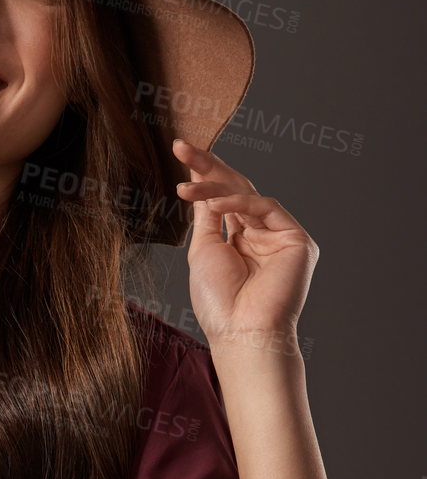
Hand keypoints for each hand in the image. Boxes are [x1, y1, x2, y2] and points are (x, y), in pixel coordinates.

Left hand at [174, 138, 317, 360]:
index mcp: (241, 240)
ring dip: (213, 184)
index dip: (202, 175)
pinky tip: (213, 202)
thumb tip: (200, 181)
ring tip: (184, 185)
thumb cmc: (219, 302)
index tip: (181, 152)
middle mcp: (262, 235)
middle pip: (236, 189)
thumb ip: (207, 214)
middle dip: (207, 166)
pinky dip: (238, 201)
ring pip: (248, 193)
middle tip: (181, 146)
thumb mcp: (204, 249)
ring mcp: (280, 236)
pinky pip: (266, 207)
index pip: (223, 198)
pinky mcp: (297, 240)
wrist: (241, 332)